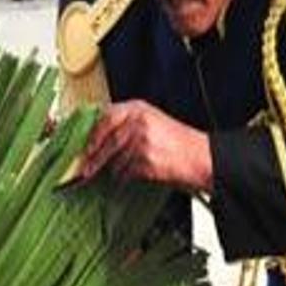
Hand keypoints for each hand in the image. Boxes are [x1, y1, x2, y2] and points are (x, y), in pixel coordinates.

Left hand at [79, 100, 211, 191]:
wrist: (201, 157)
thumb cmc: (178, 142)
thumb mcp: (152, 121)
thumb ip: (126, 123)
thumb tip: (97, 137)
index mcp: (138, 108)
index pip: (106, 117)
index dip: (93, 134)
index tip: (85, 146)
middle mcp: (138, 121)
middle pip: (106, 140)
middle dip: (93, 157)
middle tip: (84, 169)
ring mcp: (141, 141)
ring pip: (114, 158)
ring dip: (112, 169)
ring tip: (118, 171)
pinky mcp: (145, 160)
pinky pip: (124, 171)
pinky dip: (124, 177)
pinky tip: (132, 176)